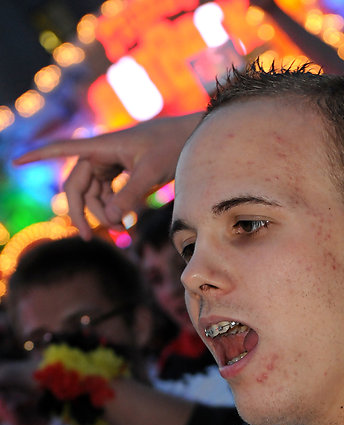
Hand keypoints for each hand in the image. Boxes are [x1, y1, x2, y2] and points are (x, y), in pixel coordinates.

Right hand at [13, 113, 202, 238]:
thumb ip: (131, 195)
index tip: (15, 162)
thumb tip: (110, 219)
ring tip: (123, 232)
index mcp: (103, 146)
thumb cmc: (174, 146)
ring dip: (103, 215)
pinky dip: (115, 211)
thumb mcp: (152, 172)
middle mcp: (104, 154)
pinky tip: (126, 225)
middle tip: (88, 238)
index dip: (38, 155)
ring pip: (95, 194)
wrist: (195, 137)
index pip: (63, 149)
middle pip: (78, 185)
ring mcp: (114, 164)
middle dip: (83, 212)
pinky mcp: (125, 173)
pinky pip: (110, 195)